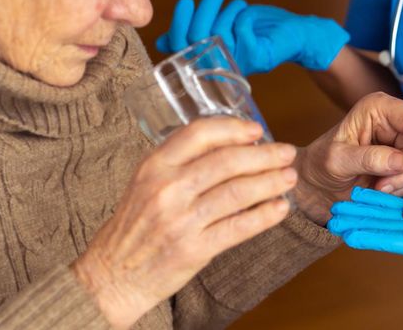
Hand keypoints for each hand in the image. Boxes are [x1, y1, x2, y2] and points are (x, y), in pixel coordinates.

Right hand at [71, 118, 296, 328]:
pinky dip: (265, 216)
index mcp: (154, 166)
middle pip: (227, 161)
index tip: (257, 130)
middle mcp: (167, 188)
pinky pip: (239, 227)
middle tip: (286, 153)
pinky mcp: (194, 248)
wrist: (113, 274)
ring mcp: (181, 219)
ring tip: (289, 178)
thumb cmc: (134, 227)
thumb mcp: (146, 183)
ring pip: (238, 192)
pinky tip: (280, 208)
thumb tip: (232, 148)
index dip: (234, 128)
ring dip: (270, 182)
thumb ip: (179, 164)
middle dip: (264, 155)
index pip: (200, 134)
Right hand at [156, 0, 349, 74]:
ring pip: (218, 31)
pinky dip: (243, 15)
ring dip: (227, 10)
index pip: (180, 47)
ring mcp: (237, 64)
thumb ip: (195, 37)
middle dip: (204, 9)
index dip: (179, 23)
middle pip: (196, 36)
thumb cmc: (256, 32)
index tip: (185, 0)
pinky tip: (247, 14)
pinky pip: (240, 29)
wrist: (292, 36)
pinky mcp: (256, 57)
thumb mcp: (220, 30)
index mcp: (206, 63)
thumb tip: (162, 42)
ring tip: (237, 3)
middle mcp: (219, 68)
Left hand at [293, 93, 402, 224]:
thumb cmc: (320, 164)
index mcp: (377, 108)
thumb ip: (368, 159)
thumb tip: (401, 161)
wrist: (316, 184)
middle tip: (381, 188)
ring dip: (402, 184)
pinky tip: (381, 191)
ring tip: (376, 189)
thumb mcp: (338, 161)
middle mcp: (393, 122)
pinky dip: (401, 190)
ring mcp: (400, 143)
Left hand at [327, 167, 402, 274]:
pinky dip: (377, 197)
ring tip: (339, 207)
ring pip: (385, 214)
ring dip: (363, 211)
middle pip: (383, 228)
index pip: (395, 240)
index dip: (372, 238)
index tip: (349, 236)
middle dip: (359, 224)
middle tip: (332, 220)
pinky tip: (359, 194)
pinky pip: (394, 200)